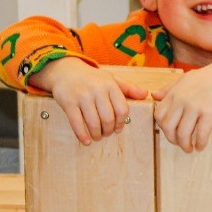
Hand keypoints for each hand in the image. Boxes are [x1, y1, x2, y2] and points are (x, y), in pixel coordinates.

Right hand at [33, 58, 150, 144]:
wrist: (65, 70)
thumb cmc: (91, 78)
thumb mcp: (111, 79)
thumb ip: (128, 88)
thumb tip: (146, 94)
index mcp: (110, 85)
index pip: (122, 109)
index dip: (121, 123)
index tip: (118, 129)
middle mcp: (97, 90)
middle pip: (108, 118)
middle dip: (108, 131)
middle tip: (106, 134)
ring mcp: (82, 96)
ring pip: (94, 123)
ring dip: (97, 135)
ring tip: (97, 136)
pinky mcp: (69, 103)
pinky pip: (77, 123)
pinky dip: (82, 135)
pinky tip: (86, 141)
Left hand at [152, 58, 211, 151]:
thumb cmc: (206, 78)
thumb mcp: (184, 79)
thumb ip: (169, 88)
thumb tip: (154, 95)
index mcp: (174, 93)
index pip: (159, 116)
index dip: (163, 128)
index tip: (171, 132)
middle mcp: (181, 100)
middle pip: (168, 127)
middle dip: (172, 140)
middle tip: (180, 144)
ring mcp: (195, 107)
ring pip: (183, 133)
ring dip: (185, 145)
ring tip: (190, 148)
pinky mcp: (209, 112)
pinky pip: (201, 134)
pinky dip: (200, 144)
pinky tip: (201, 147)